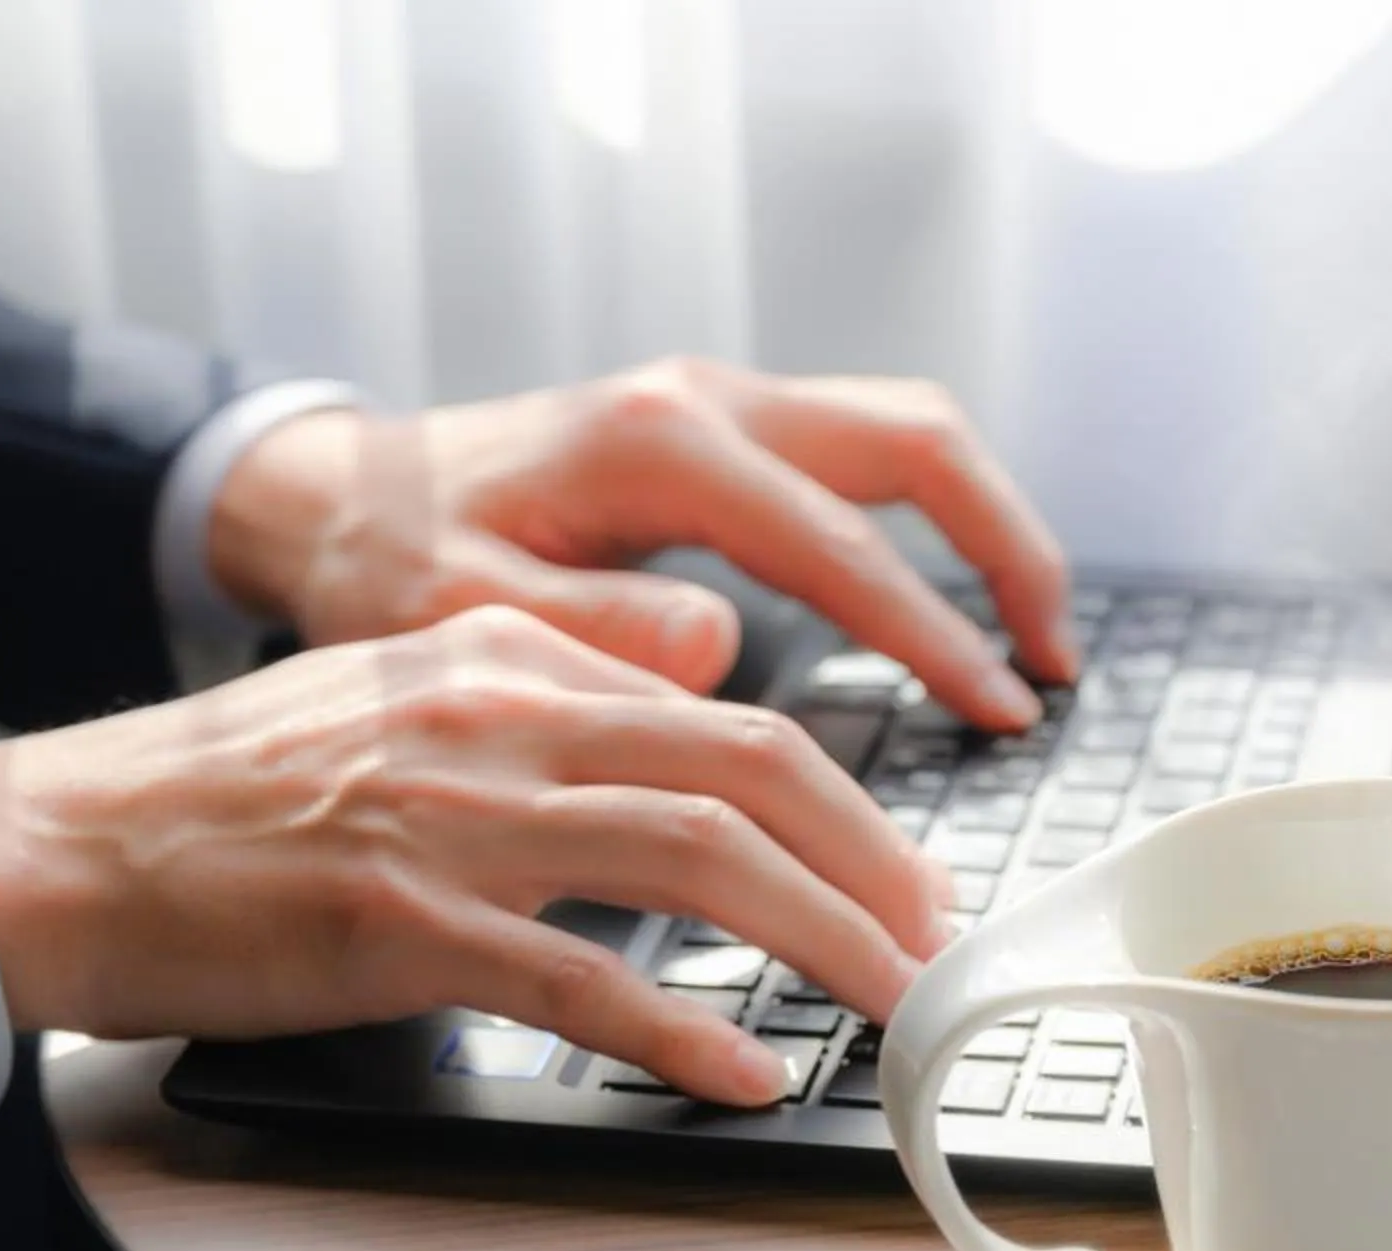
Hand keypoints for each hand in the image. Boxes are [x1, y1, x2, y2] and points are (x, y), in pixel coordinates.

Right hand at [0, 608, 952, 1104]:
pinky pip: (580, 978)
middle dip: (874, 865)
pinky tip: (741, 1077)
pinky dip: (679, 1032)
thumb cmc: (224, 804)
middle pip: (748, 770)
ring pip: (697, 857)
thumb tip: (676, 756)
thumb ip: (538, 718)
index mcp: (506, 663)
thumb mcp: (399, 711)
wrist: (59, 849)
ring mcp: (452, 821)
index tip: (899, 878)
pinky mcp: (400, 925)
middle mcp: (497, 719)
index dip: (843, 805)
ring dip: (822, 939)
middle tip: (938, 946)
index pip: (728, 716)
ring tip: (892, 1007)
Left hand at [205, 357, 1075, 731]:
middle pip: (918, 443)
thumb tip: (718, 649)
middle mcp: (707, 403)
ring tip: (1032, 641)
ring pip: (906, 436)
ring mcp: (722, 406)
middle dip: (1007, 549)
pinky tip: (949, 609)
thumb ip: (586, 629)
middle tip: (1054, 662)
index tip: (997, 707)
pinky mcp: (723, 433)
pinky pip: (865, 459)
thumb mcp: (459, 614)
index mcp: (658, 448)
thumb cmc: (385, 565)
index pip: (840, 540)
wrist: (337, 496)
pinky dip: (932, 526)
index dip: (931, 630)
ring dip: (985, 529)